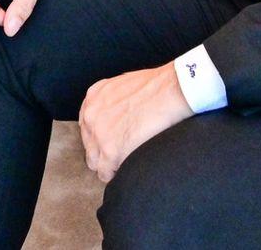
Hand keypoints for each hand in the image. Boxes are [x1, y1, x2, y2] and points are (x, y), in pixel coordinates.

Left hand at [79, 64, 191, 183]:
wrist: (171, 92)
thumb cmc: (157, 86)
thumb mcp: (124, 86)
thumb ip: (113, 100)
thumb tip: (118, 114)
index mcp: (94, 97)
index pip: (89, 126)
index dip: (103, 135)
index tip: (115, 139)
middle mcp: (90, 116)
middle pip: (90, 145)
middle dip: (103, 150)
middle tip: (124, 150)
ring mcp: (98, 135)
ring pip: (95, 162)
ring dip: (109, 164)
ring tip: (128, 160)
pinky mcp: (111, 152)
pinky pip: (106, 174)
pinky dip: (117, 174)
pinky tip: (130, 166)